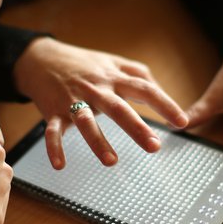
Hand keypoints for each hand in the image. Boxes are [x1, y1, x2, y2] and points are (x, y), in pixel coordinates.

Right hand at [13, 37, 187, 168]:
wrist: (40, 58)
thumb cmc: (83, 63)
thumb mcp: (113, 61)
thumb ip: (139, 74)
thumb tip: (161, 90)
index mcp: (113, 78)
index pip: (144, 90)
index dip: (165, 104)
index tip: (182, 122)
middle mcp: (95, 89)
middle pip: (118, 108)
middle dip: (136, 128)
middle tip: (154, 147)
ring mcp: (72, 101)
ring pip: (86, 121)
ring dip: (97, 141)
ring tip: (112, 161)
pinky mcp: (52, 111)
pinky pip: (52, 131)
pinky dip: (54, 147)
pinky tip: (60, 165)